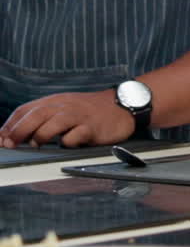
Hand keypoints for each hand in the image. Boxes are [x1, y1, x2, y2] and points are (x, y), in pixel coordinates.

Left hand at [0, 90, 134, 148]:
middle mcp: (65, 106)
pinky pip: (76, 135)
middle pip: (37, 114)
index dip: (10, 124)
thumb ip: (43, 118)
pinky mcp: (92, 127)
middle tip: (10, 143)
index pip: (26, 109)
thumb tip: (17, 135)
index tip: (1, 139)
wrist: (120, 105)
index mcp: (54, 101)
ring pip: (54, 122)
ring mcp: (79, 116)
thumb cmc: (88, 111)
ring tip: (37, 144)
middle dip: (20, 130)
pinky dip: (68, 141)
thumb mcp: (64, 108)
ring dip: (41, 135)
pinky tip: (66, 144)